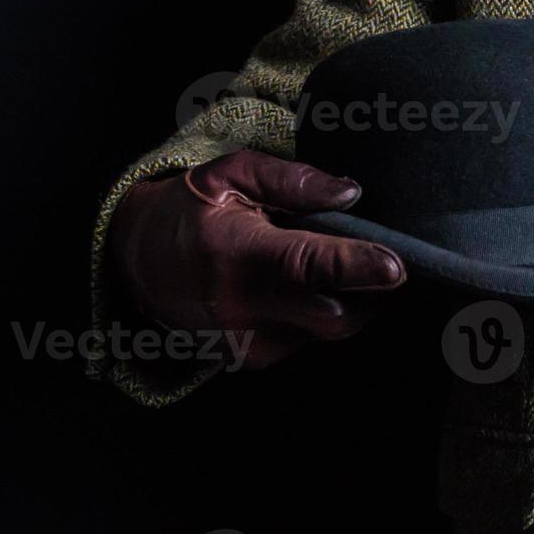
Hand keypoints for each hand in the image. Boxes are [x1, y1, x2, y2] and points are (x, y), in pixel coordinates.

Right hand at [108, 150, 405, 369]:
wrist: (137, 264)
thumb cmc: (191, 210)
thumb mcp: (231, 175)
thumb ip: (292, 180)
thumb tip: (350, 193)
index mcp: (236, 255)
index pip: (308, 267)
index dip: (356, 268)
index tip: (396, 267)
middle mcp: (241, 308)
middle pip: (334, 317)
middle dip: (372, 293)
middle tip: (384, 259)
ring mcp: (247, 341)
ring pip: (329, 330)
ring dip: (347, 299)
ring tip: (326, 262)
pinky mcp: (253, 358)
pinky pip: (311, 337)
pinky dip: (322, 310)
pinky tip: (303, 285)